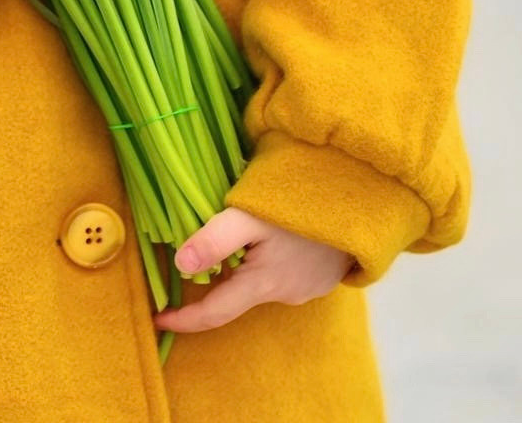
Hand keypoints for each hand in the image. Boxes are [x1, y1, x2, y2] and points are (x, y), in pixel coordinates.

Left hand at [150, 207, 352, 333]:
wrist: (363, 202)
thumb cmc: (304, 206)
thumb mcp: (251, 215)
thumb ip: (214, 239)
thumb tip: (179, 264)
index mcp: (263, 284)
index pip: (214, 313)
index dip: (184, 319)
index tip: (158, 320)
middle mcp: (284, 293)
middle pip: (237, 296)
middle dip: (212, 287)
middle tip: (191, 265)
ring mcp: (307, 287)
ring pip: (261, 284)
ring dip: (244, 269)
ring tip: (236, 242)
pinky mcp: (322, 276)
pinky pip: (283, 275)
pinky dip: (268, 263)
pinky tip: (271, 241)